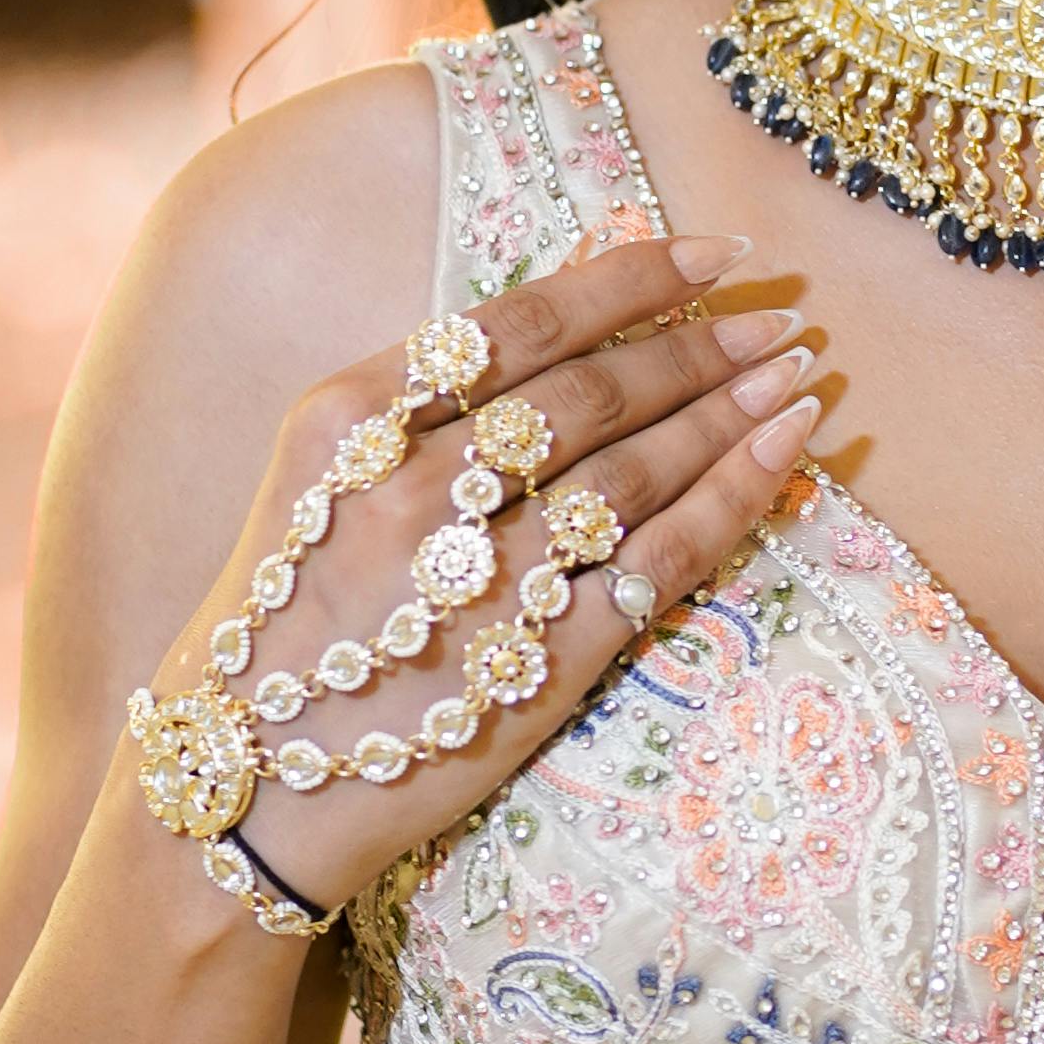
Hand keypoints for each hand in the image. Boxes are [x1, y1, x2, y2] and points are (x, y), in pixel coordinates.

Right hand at [131, 226, 817, 920]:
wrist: (249, 788)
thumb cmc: (289, 621)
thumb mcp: (320, 481)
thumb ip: (428, 400)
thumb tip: (570, 301)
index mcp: (350, 421)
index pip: (519, 321)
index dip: (633, 278)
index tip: (712, 255)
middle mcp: (414, 489)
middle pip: (592, 391)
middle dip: (701, 345)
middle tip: (775, 318)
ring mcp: (481, 579)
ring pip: (637, 469)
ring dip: (731, 412)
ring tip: (794, 377)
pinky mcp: (538, 662)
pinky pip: (661, 562)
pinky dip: (734, 498)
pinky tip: (783, 456)